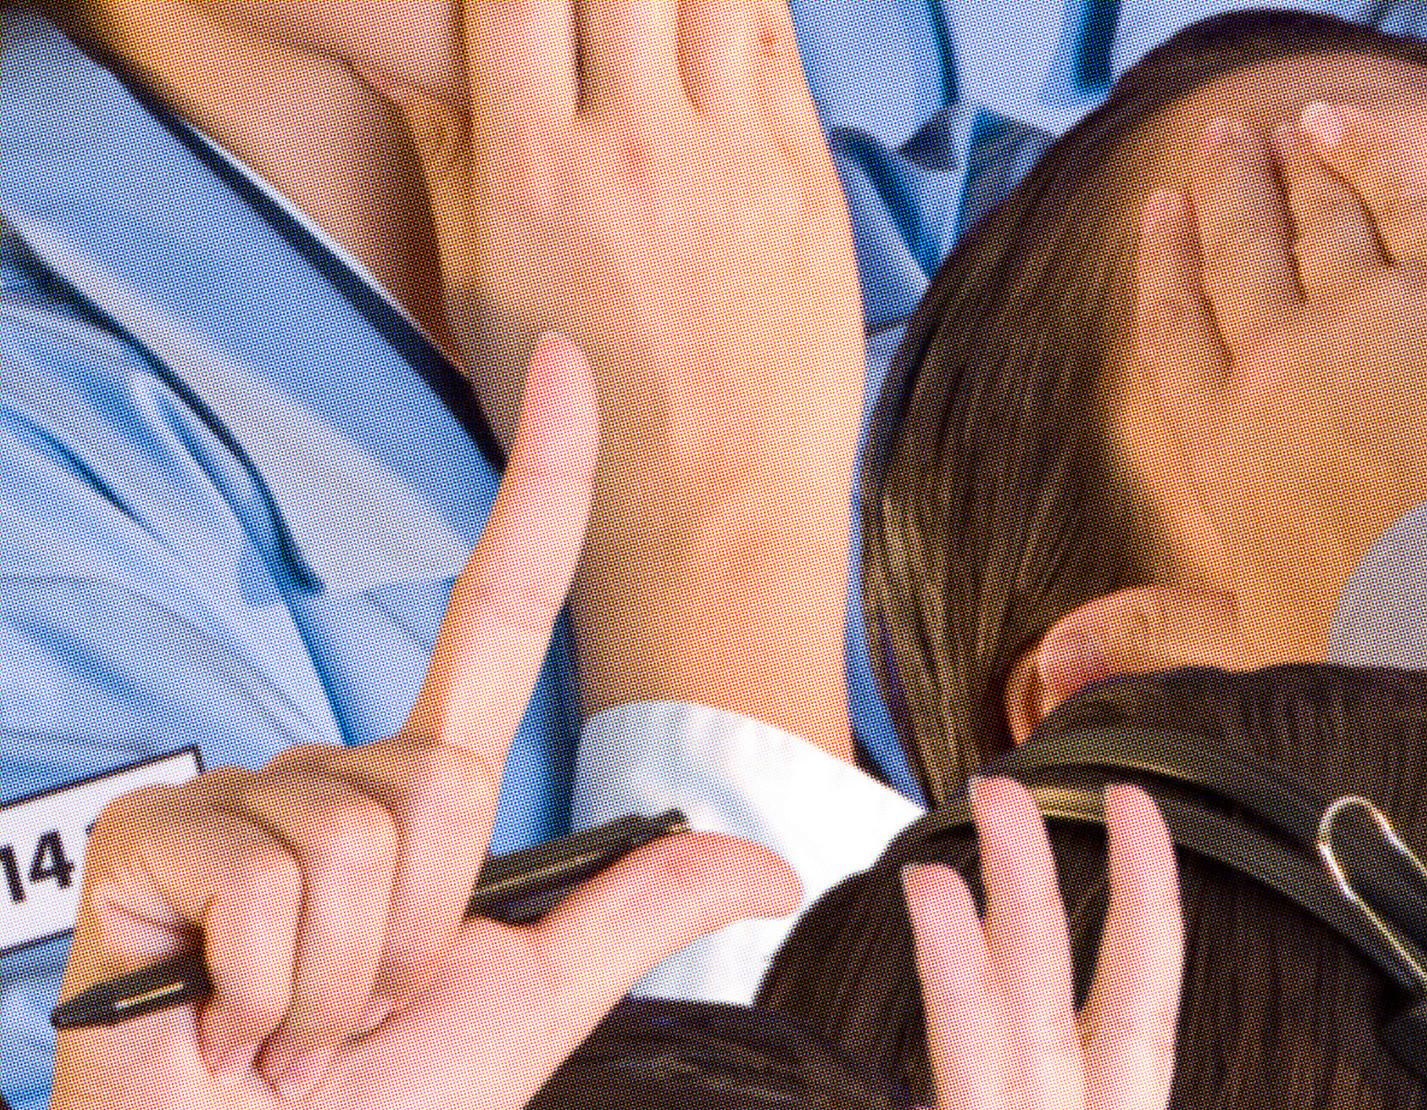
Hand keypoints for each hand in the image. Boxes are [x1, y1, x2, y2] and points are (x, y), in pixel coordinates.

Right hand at [0, 338, 797, 1109]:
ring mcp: (240, 805)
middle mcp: (333, 782)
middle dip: (424, 937)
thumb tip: (779, 855)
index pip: (492, 619)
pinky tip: (226, 1019)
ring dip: (349, 975)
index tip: (572, 364)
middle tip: (358, 1014)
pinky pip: (277, 880)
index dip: (537, 494)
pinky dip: (277, 982)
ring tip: (291, 1024)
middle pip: (443, 789)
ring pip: (365, 840)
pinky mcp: (160, 843)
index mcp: (427, 811)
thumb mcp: (538, 1011)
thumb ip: (639, 916)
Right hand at [378, 0, 860, 747]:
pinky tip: (727, 18)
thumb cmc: (579, 426)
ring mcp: (736, 161)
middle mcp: (637, 145)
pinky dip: (749, 13)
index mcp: (535, 165)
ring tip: (667, 14)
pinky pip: (781, 50)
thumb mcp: (478, 292)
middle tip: (608, 9)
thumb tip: (399, 52)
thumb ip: (450, 155)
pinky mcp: (810, 188)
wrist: (712, 524)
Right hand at [903, 778, 1298, 1109]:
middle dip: (1036, 899)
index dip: (1142, 924)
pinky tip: (888, 1033)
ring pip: (983, 1070)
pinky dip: (914, 1094)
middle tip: (1003, 791)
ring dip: (968, 965)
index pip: (1133, 1034)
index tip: (1141, 817)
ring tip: (942, 867)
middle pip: (1049, 1020)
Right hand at [1131, 101, 1426, 661]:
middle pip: (1238, 254)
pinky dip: (1366, 147)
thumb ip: (1152, 634)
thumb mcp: (1244, 647)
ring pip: (1314, 215)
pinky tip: (1344, 124)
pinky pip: (1398, 189)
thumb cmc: (1372, 643)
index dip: (1165, 270)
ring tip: (1285, 132)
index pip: (1177, 334)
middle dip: (1225, 191)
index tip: (1159, 220)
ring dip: (1294, 163)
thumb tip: (1046, 664)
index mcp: (1225, 447)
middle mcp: (1278, 366)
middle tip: (1218, 146)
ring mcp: (1362, 316)